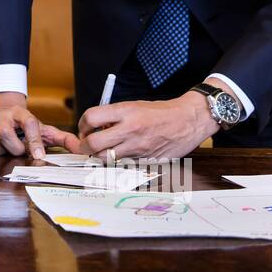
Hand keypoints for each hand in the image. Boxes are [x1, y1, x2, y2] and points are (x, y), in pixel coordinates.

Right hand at [0, 91, 81, 159]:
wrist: (2, 113)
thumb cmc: (26, 125)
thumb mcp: (45, 130)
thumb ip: (63, 139)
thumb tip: (80, 149)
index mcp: (23, 115)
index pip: (30, 124)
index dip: (34, 140)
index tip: (39, 155)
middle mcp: (5, 118)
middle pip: (11, 140)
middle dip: (19, 149)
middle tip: (23, 148)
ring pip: (1, 149)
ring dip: (9, 152)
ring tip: (12, 146)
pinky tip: (0, 146)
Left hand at [77, 91, 217, 162]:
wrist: (189, 120)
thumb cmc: (161, 112)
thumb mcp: (134, 106)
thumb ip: (113, 117)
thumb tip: (93, 128)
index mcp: (126, 111)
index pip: (91, 118)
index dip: (82, 125)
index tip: (85, 128)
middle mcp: (130, 129)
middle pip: (92, 144)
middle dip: (84, 146)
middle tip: (87, 144)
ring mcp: (138, 147)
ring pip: (105, 158)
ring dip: (100, 156)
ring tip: (106, 149)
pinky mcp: (146, 160)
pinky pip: (123, 165)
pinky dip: (118, 162)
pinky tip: (124, 154)